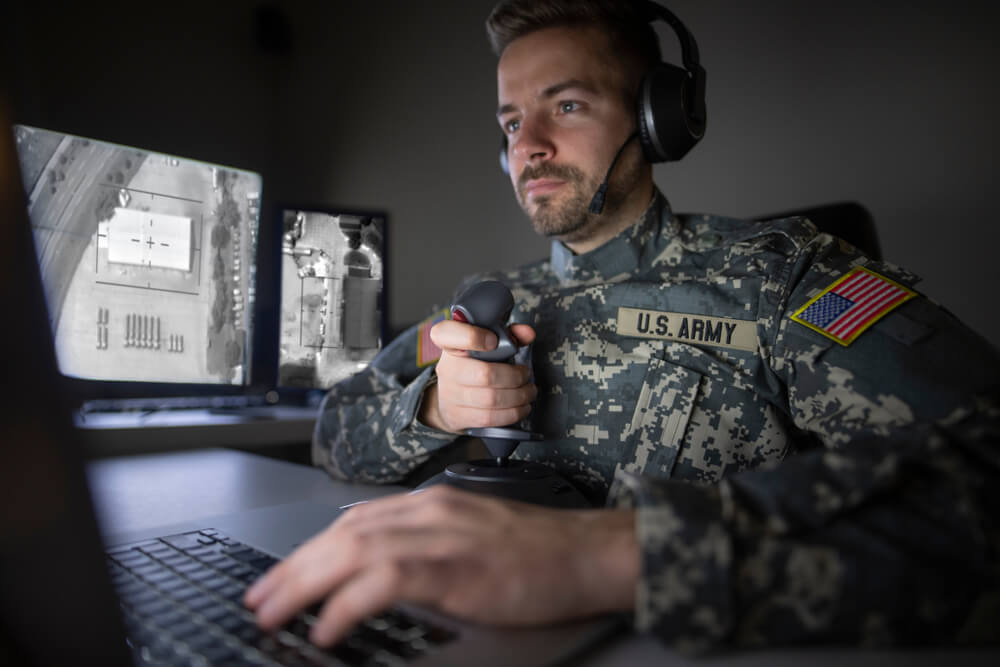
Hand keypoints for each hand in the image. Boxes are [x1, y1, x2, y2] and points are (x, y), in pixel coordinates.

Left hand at [243, 485, 637, 646]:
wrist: (588, 554)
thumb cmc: (539, 554)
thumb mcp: (472, 539)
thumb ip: (428, 546)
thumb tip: (380, 575)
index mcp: (433, 504)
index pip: (353, 522)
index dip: (309, 549)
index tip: (280, 576)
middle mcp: (430, 512)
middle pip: (342, 534)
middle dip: (293, 568)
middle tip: (259, 599)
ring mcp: (443, 536)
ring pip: (353, 551)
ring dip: (305, 584)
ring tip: (275, 614)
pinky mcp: (457, 569)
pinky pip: (387, 581)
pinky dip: (349, 604)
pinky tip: (328, 627)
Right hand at [419, 320, 537, 432]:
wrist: (449, 399)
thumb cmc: (473, 366)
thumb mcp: (484, 345)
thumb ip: (508, 334)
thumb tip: (528, 333)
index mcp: (450, 344)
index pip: (447, 334)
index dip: (471, 337)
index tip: (493, 340)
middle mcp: (447, 368)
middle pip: (484, 374)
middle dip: (514, 377)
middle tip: (526, 375)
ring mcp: (450, 394)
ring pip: (491, 399)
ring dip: (518, 397)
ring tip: (528, 392)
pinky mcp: (457, 416)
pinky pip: (489, 417)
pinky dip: (512, 413)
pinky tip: (521, 407)